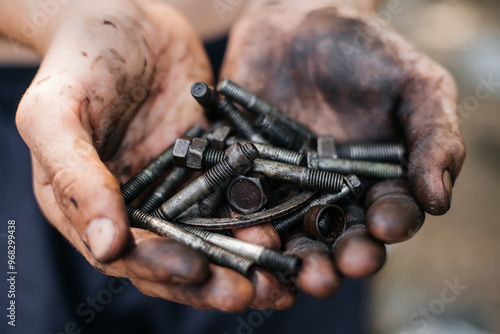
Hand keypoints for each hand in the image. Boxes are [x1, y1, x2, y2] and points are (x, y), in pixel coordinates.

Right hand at [14, 0, 272, 310]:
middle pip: (176, 257)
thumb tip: (107, 246)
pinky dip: (260, 217)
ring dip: (246, 260)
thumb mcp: (57, 113)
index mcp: (88, 206)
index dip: (161, 268)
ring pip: (212, 236)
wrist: (126, 16)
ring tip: (281, 277)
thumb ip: (76, 177)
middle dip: (215, 279)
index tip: (198, 272)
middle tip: (255, 290)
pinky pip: (236, 198)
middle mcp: (135, 207)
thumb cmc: (79, 58)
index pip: (126, 254)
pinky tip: (290, 232)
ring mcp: (175, 188)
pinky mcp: (208, 167)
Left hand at [221, 0, 464, 295]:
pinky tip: (236, 238)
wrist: (297, 23)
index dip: (389, 224)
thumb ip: (434, 137)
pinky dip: (236, 224)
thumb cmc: (364, 51)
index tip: (384, 227)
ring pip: (286, 234)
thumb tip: (440, 199)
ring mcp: (283, 189)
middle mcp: (330, 195)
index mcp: (376, 182)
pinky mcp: (243, 176)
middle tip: (327, 275)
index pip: (388, 215)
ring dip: (284, 259)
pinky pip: (238, 204)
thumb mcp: (414, 84)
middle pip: (333, 239)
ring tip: (283, 271)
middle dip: (331, 261)